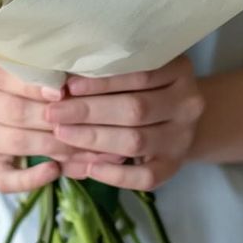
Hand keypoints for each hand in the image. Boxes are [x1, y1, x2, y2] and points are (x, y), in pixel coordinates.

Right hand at [0, 57, 123, 192]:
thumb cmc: (27, 81)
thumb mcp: (32, 67)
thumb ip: (50, 70)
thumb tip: (83, 77)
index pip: (8, 77)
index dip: (36, 86)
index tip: (64, 91)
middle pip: (15, 111)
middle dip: (53, 118)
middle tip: (85, 122)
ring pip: (16, 142)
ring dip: (53, 145)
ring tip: (85, 147)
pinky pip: (5, 178)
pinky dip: (31, 178)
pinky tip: (54, 171)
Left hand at [46, 56, 204, 189]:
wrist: (179, 114)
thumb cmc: (148, 83)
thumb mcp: (140, 65)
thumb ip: (112, 68)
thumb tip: (64, 78)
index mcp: (180, 70)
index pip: (139, 75)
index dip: (101, 82)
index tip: (68, 86)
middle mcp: (188, 104)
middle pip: (135, 109)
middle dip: (89, 111)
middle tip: (53, 113)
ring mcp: (183, 138)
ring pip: (136, 141)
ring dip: (94, 139)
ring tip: (61, 134)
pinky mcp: (174, 166)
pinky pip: (145, 177)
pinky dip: (114, 175)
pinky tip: (87, 167)